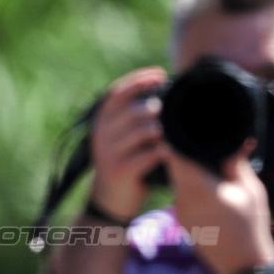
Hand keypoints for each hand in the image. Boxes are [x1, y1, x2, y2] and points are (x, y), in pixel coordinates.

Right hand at [90, 67, 169, 219]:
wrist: (111, 199)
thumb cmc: (126, 162)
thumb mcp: (123, 136)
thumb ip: (136, 116)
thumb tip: (163, 89)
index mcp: (101, 122)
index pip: (117, 92)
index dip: (138, 80)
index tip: (160, 74)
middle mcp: (101, 134)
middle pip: (134, 110)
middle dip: (157, 109)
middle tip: (171, 114)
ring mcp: (108, 152)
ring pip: (144, 131)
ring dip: (163, 131)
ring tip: (172, 135)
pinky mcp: (119, 170)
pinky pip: (149, 154)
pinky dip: (165, 151)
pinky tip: (172, 152)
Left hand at [168, 144, 273, 273]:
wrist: (242, 265)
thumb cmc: (251, 226)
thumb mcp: (251, 190)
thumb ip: (236, 164)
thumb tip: (235, 141)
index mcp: (199, 190)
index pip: (175, 158)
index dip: (173, 142)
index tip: (176, 129)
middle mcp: (183, 200)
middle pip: (174, 168)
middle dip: (182, 154)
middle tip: (195, 141)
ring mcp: (179, 212)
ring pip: (177, 182)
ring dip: (187, 172)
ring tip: (207, 166)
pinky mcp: (180, 220)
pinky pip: (181, 196)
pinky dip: (189, 187)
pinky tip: (206, 186)